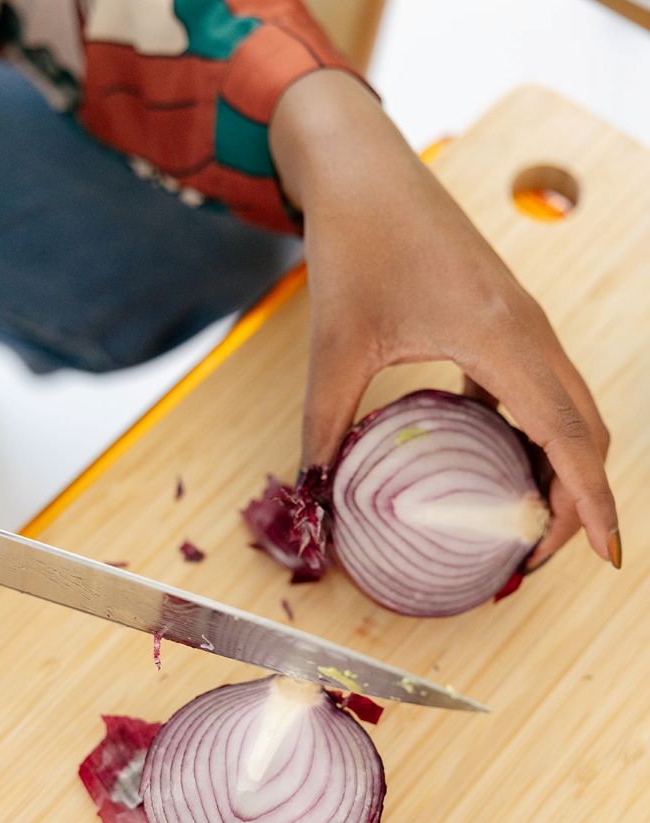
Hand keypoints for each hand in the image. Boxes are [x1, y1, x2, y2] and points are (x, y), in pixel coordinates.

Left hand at [269, 71, 618, 568]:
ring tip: (518, 521)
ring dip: (558, 468)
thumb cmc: (354, 243)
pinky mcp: (502, 319)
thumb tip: (311, 498)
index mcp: (504, 340)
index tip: (606, 555)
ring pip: (569, 410)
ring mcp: (522, 324)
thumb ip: (325, 429)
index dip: (591, 503)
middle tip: (537, 556)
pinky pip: (536, 388)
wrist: (363, 169)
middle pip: (586, 432)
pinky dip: (528, 434)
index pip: (571, 439)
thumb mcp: (334, 349)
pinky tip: (488, 463)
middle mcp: (530, 333)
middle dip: (576, 501)